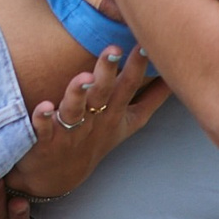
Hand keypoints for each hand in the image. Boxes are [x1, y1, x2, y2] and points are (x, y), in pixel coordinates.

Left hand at [0, 47, 169, 200]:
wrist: (60, 175)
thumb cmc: (95, 139)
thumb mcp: (129, 122)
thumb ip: (152, 99)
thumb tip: (175, 77)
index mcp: (114, 113)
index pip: (129, 87)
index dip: (137, 66)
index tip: (144, 43)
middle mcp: (94, 120)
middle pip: (103, 93)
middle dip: (109, 71)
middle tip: (114, 49)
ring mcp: (70, 130)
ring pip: (76, 109)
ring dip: (79, 93)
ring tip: (85, 79)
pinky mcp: (47, 138)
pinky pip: (44, 128)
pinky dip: (43, 118)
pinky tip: (44, 106)